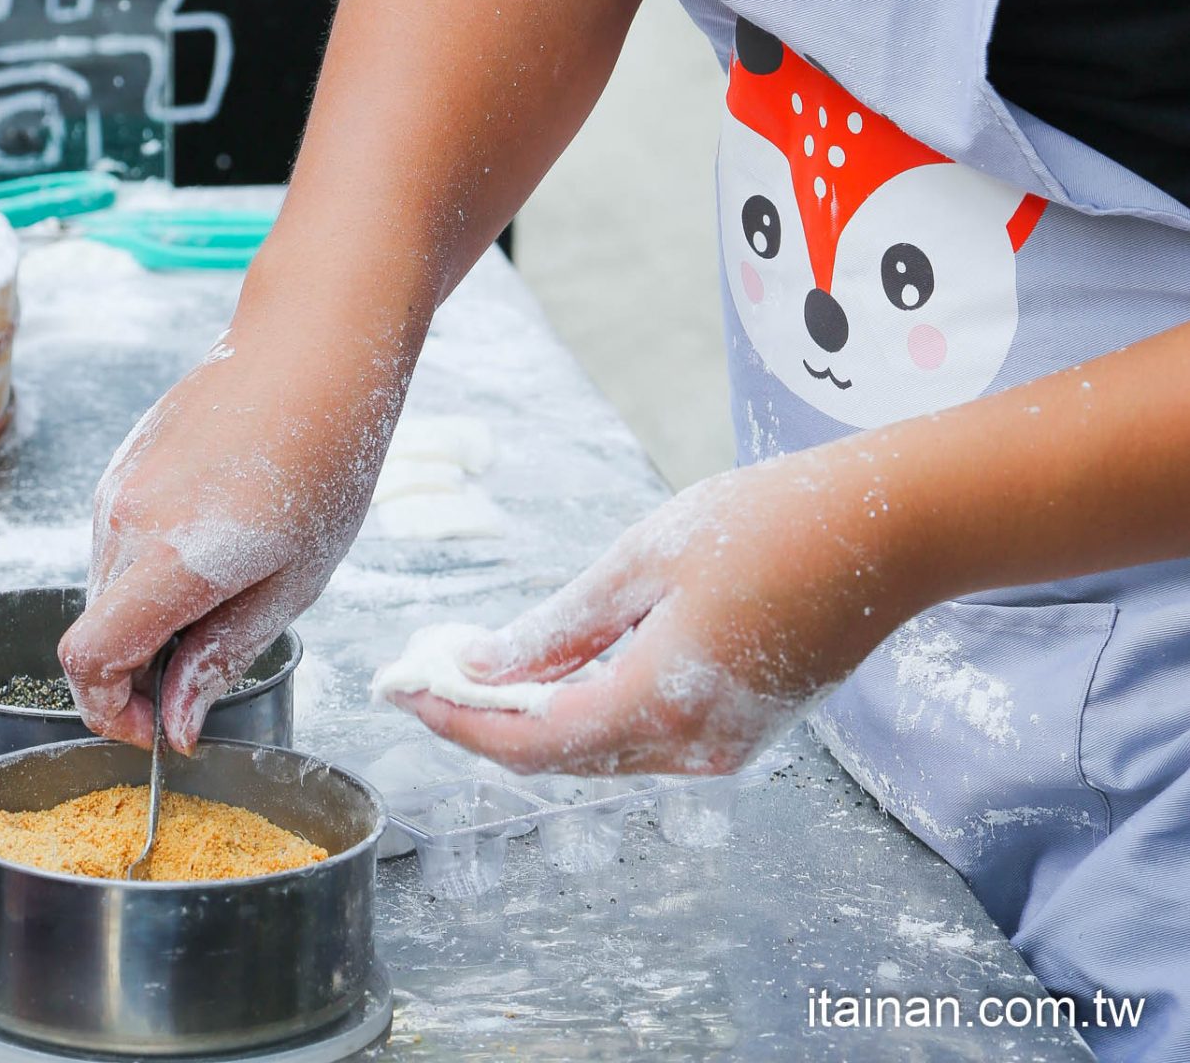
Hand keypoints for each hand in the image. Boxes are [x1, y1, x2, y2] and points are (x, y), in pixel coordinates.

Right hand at [61, 319, 404, 752]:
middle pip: (96, 630)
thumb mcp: (294, 582)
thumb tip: (178, 723)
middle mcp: (124, 520)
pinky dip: (144, 569)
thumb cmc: (325, 460)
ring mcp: (118, 486)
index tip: (159, 726)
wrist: (313, 351)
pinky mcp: (125, 463)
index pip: (89, 660)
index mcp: (168, 557)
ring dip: (142, 617)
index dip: (112, 712)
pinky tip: (212, 547)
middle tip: (204, 675)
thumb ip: (223, 656)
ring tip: (224, 597)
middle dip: (136, 672)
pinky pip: (116, 539)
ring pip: (104, 585)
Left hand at [386, 450, 927, 776]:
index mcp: (660, 706)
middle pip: (558, 756)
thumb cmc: (765, 525)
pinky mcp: (740, 730)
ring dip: (530, 716)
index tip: (398, 685)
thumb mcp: (643, 560)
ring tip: (470, 661)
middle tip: (420, 669)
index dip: (455, 719)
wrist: (884, 533)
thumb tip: (481, 666)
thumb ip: (557, 626)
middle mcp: (690, 751)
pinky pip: (639, 734)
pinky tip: (550, 663)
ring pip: (598, 749)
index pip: (528, 741)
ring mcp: (721, 748)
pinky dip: (583, 706)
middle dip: (481, 719)